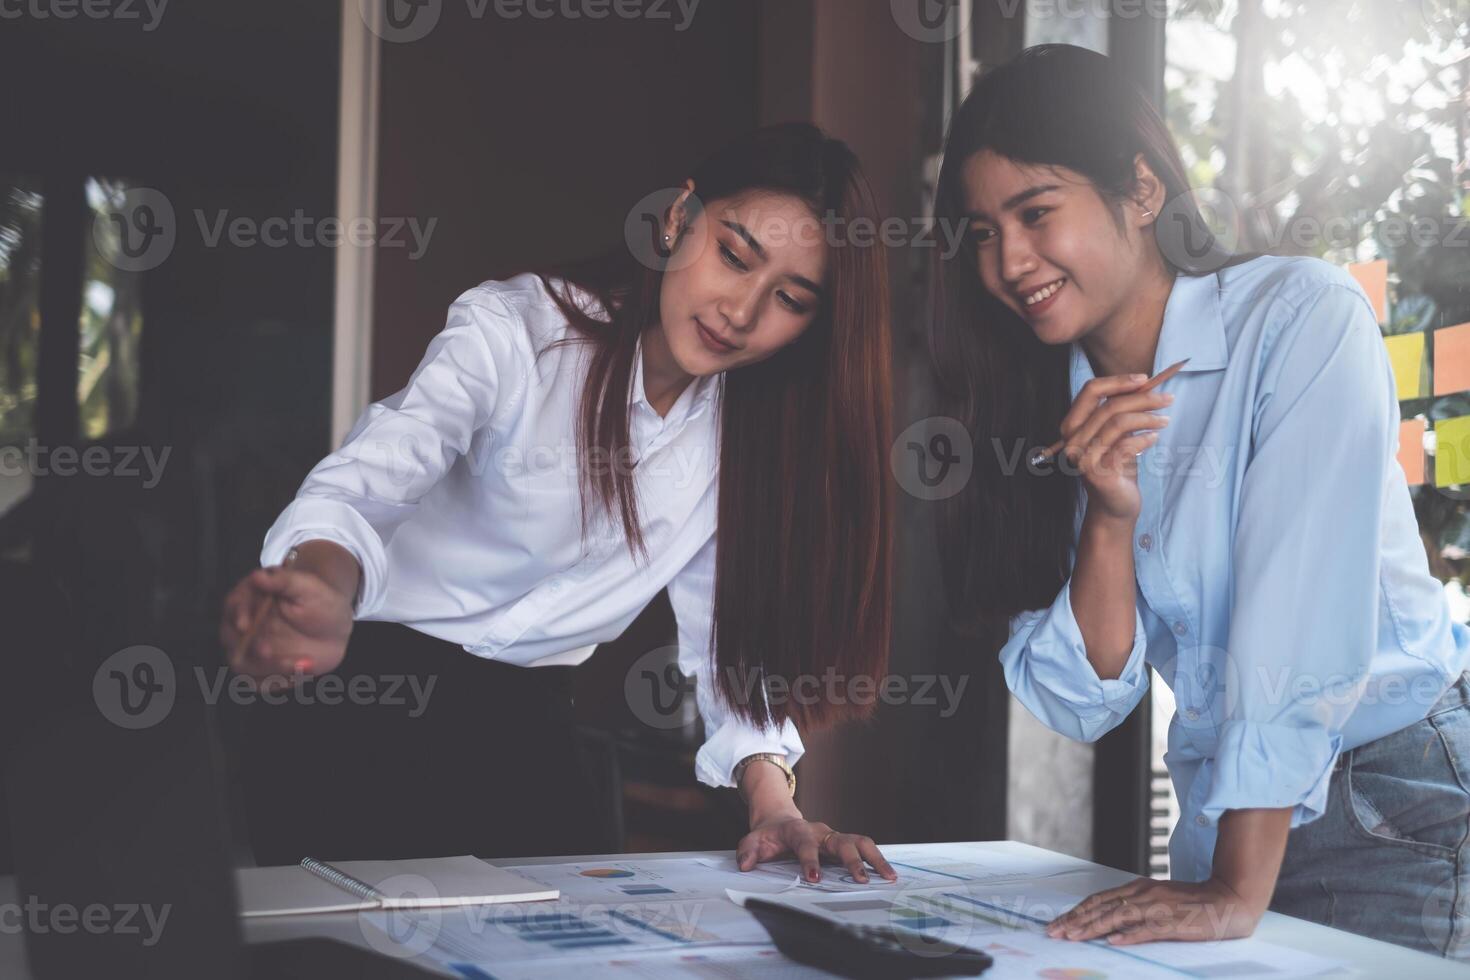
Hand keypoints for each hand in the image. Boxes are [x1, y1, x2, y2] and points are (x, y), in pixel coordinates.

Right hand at [219, 564, 352, 692]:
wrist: (334, 625)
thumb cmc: (319, 599)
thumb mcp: (307, 586)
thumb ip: (283, 580)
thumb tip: (258, 576)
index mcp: (249, 601)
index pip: (233, 607)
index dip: (237, 616)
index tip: (245, 624)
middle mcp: (243, 629)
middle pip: (233, 643)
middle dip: (248, 650)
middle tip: (268, 650)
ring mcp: (251, 652)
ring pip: (245, 667)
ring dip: (268, 670)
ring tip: (303, 664)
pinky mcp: (263, 671)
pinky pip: (260, 683)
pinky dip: (278, 683)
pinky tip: (301, 673)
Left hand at [736, 815, 897, 885]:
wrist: (780, 822)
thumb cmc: (769, 836)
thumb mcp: (754, 840)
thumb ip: (749, 851)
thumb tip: (745, 864)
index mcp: (799, 830)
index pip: (806, 844)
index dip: (810, 859)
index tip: (814, 877)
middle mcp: (821, 832)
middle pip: (842, 841)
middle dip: (852, 860)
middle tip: (861, 880)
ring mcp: (835, 837)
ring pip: (860, 842)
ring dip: (875, 859)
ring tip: (890, 877)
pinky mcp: (843, 844)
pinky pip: (864, 849)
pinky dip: (877, 860)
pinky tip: (889, 875)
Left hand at [1046, 876, 1263, 944]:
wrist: (1228, 899)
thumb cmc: (1192, 904)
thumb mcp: (1158, 901)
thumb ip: (1135, 909)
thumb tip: (1110, 925)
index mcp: (1138, 888)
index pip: (1099, 900)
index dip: (1076, 912)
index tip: (1057, 924)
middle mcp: (1143, 894)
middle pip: (1101, 907)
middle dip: (1075, 920)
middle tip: (1054, 932)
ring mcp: (1158, 907)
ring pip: (1117, 916)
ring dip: (1092, 927)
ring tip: (1073, 936)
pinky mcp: (1174, 922)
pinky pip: (1147, 929)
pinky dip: (1128, 935)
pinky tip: (1112, 941)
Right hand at [1057, 374, 1172, 522]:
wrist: (1114, 507)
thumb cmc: (1117, 468)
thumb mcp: (1117, 436)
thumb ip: (1121, 412)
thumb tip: (1146, 384)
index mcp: (1072, 426)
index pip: (1090, 391)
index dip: (1118, 381)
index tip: (1144, 379)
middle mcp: (1072, 440)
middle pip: (1109, 405)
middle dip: (1142, 398)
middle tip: (1168, 399)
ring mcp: (1083, 457)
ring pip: (1118, 423)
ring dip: (1147, 418)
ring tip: (1165, 420)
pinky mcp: (1097, 472)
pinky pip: (1125, 445)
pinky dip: (1144, 438)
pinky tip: (1154, 439)